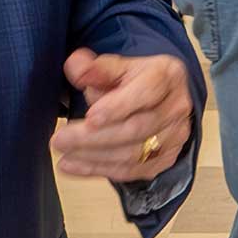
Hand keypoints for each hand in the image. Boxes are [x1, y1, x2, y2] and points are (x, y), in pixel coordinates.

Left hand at [52, 49, 189, 181]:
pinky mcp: (166, 159)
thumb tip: (76, 67)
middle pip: (136, 128)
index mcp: (167, 76)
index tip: (90, 117)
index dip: (118, 107)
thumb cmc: (136, 80)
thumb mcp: (117, 66)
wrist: (158, 98)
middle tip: (61, 140)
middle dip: (94, 138)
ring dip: (94, 157)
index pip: (146, 92)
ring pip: (134, 154)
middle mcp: (176, 107)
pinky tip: (76, 167)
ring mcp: (175, 136)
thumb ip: (96, 68)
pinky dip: (102, 170)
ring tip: (64, 155)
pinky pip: (133, 171)